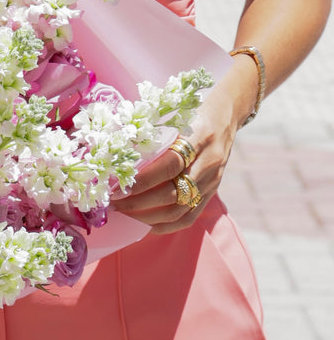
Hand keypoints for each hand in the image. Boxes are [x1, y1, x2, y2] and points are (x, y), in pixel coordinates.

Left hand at [111, 77, 242, 234]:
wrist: (226, 115)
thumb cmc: (191, 113)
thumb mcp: (174, 117)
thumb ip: (152, 137)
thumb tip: (116, 158)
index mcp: (198, 137)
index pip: (169, 165)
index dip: (142, 181)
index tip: (117, 187)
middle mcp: (209, 162)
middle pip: (173, 193)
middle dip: (138, 202)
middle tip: (114, 203)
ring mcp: (212, 180)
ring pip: (180, 210)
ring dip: (148, 216)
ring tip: (124, 213)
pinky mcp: (212, 192)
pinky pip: (189, 217)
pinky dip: (166, 225)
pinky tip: (145, 224)